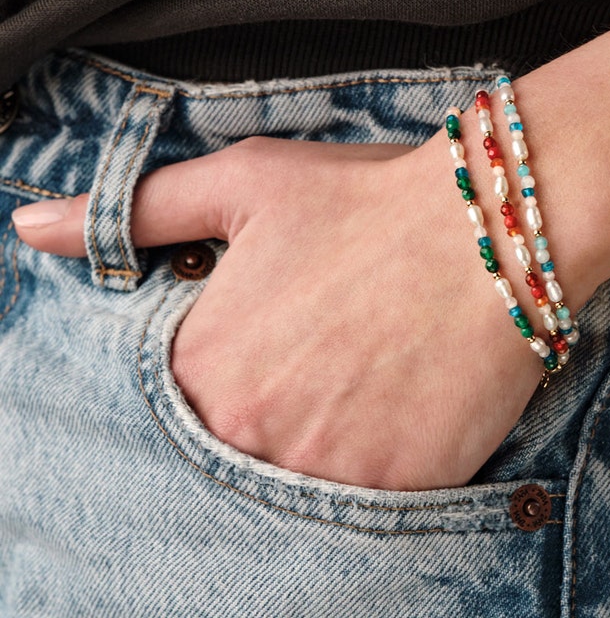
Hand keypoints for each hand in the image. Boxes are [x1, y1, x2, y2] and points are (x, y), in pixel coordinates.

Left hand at [13, 128, 549, 489]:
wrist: (488, 229)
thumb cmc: (365, 201)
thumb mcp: (244, 182)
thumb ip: (135, 213)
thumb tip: (36, 226)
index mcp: (204, 364)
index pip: (176, 407)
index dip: (226, 373)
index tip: (271, 348)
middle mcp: (252, 432)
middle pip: (235, 451)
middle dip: (270, 411)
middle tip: (324, 364)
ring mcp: (328, 472)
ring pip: (297, 483)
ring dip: (320, 442)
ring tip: (362, 381)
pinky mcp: (398, 491)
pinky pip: (365, 503)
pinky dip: (374, 462)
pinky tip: (398, 406)